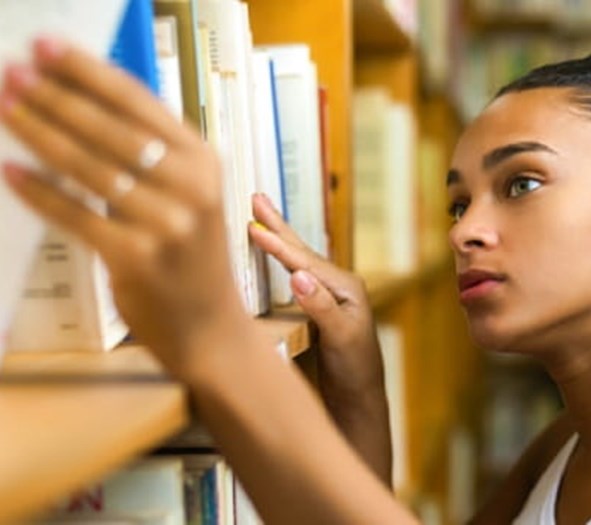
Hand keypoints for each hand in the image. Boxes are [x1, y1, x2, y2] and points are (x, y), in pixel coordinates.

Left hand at [0, 37, 247, 377]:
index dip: (88, 72)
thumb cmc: (194, 258)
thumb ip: (157, 156)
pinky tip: (11, 172)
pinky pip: (76, 216)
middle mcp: (192, 188)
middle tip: (11, 74)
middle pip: (111, 130)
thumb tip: (89, 107)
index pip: (140, 104)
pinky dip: (40, 193)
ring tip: (6, 110)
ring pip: (89, 168)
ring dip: (40, 135)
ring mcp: (167, 224)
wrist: (211, 326)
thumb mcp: (192, 196)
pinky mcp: (136, 259)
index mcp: (206, 162)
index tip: (47, 49)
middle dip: (55, 98)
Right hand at [250, 194, 384, 399]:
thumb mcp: (342, 339)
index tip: (254, 226)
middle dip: (278, 225)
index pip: (305, 262)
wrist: (359, 399)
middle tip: (258, 197)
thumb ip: (321, 307)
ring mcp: (327, 295)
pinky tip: (273, 253)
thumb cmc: (356, 371)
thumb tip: (298, 276)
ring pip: (297, 259)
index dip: (278, 245)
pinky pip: (295, 275)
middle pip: (302, 250)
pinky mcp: (317, 307)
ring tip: (261, 217)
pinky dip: (280, 259)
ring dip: (279, 237)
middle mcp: (338, 285)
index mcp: (346, 288)